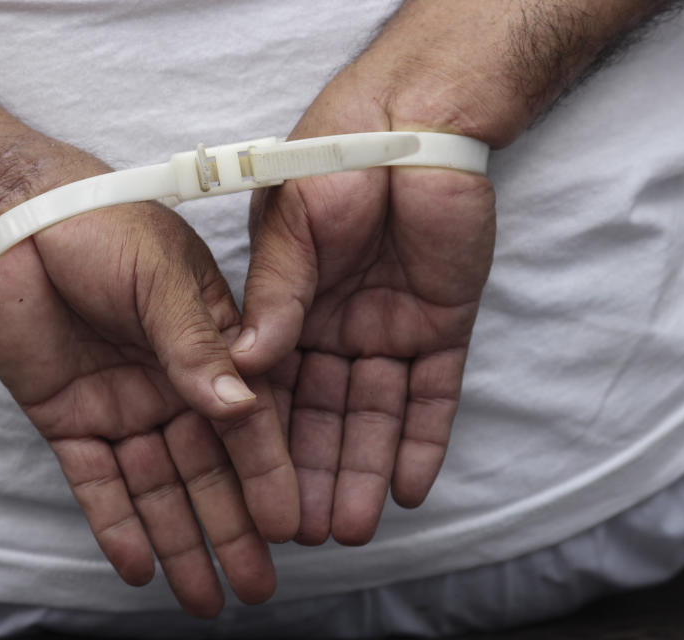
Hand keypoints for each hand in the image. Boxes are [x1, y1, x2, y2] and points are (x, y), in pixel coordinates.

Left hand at [0, 191, 298, 615]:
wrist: (19, 221)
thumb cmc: (104, 230)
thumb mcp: (160, 278)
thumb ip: (196, 343)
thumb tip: (241, 407)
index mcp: (210, 349)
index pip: (249, 421)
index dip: (268, 474)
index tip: (289, 523)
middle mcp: (173, 387)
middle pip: (209, 470)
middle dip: (233, 529)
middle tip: (258, 586)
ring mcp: (124, 408)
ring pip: (158, 489)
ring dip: (181, 542)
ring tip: (206, 598)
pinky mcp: (73, 421)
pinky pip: (98, 483)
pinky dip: (117, 525)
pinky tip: (139, 566)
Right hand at [231, 63, 495, 545]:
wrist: (418, 121)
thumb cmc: (339, 160)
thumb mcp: (294, 227)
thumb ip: (275, 297)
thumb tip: (241, 368)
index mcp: (290, 306)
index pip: (274, 387)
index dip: (267, 441)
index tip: (259, 493)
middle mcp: (336, 326)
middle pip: (324, 413)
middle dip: (316, 472)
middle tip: (306, 532)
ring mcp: (390, 330)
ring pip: (376, 414)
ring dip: (364, 469)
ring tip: (354, 528)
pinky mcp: (442, 328)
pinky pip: (434, 395)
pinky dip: (422, 440)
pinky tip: (408, 489)